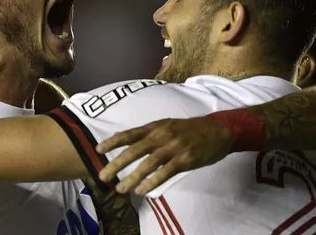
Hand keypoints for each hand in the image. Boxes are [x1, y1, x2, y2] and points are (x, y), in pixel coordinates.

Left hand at [96, 116, 231, 194]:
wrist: (217, 130)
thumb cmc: (188, 129)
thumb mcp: (164, 125)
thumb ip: (145, 133)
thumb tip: (122, 137)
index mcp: (154, 127)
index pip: (128, 134)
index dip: (112, 142)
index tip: (98, 150)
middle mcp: (161, 136)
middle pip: (134, 151)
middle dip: (116, 164)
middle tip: (102, 176)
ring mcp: (172, 148)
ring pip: (147, 164)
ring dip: (132, 177)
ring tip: (121, 188)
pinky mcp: (184, 160)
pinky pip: (164, 172)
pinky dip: (151, 182)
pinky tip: (141, 190)